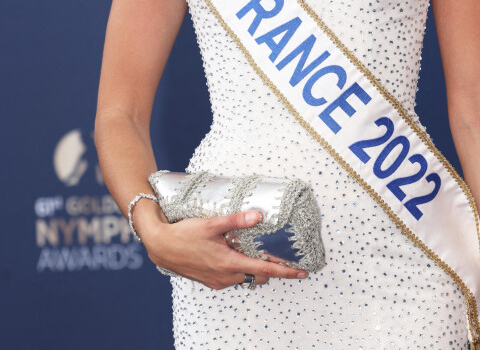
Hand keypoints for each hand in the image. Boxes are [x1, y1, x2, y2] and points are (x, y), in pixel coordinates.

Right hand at [140, 206, 307, 288]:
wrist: (161, 246)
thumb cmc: (184, 235)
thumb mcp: (212, 224)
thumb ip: (237, 220)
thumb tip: (258, 216)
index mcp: (229, 264)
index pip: (264, 270)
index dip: (285, 271)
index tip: (301, 273)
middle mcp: (226, 277)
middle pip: (257, 276)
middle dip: (270, 268)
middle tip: (278, 255)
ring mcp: (218, 281)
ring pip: (244, 277)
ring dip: (252, 268)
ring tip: (255, 250)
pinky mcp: (211, 280)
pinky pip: (232, 278)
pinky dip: (239, 268)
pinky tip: (234, 253)